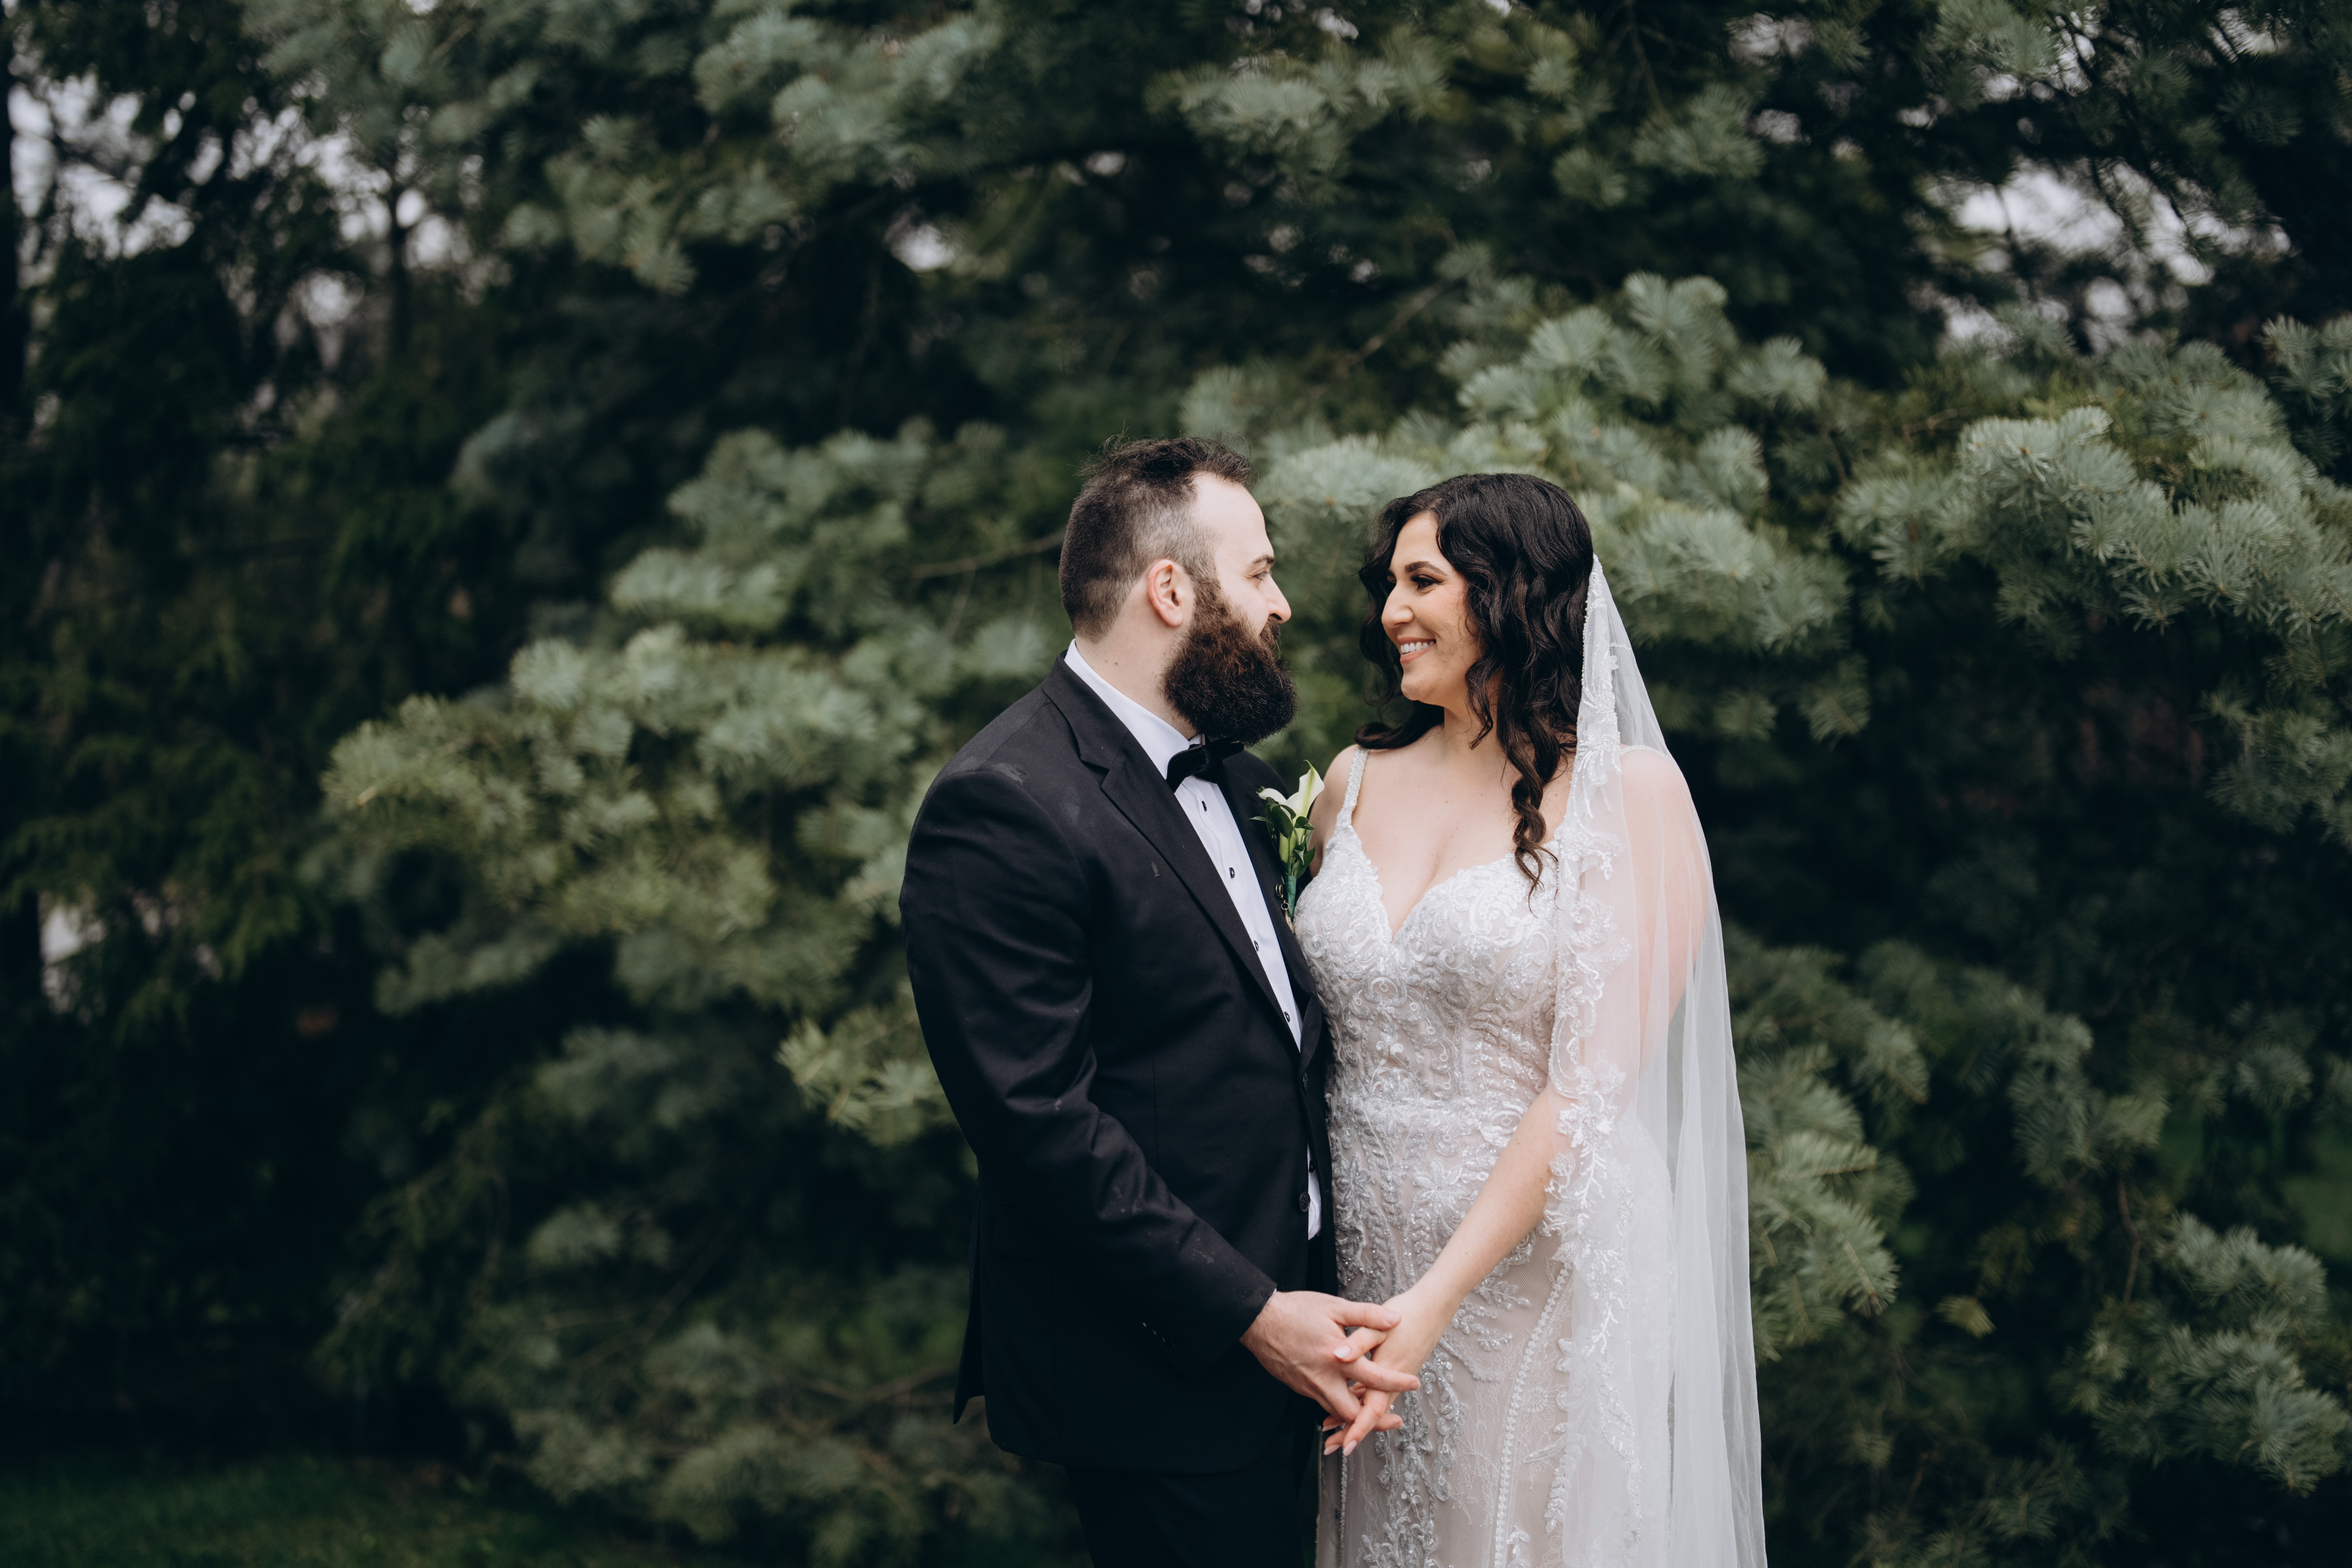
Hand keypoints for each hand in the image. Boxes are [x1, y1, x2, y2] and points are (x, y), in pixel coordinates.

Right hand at [1240, 1290, 1419, 1423]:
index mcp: (1336, 1358)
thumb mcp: (1335, 1307)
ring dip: (1356, 1415)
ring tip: (1374, 1412)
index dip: (1397, 1383)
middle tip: (1394, 1419)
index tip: (1415, 1383)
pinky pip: (1322, 1402)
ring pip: (1336, 1412)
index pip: (1374, 1378)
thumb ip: (1367, 1315)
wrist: (1259, 1321)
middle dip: (1375, 1421)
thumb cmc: (1297, 1310)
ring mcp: (1308, 1386)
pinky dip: (1337, 1405)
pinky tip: (1346, 1397)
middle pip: (1353, 1413)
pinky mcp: (1299, 1387)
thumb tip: (1395, 1319)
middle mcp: (1323, 1379)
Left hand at [1322, 1284, 1449, 1456]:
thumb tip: (1337, 1356)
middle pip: (1371, 1414)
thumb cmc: (1407, 1314)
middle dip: (1351, 1430)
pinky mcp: (1398, 1370)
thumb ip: (1357, 1343)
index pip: (1373, 1410)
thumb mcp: (1378, 1326)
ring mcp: (1398, 1377)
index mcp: (1389, 1372)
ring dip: (1355, 1416)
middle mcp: (1395, 1381)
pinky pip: (1379, 1392)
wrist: (1434, 1306)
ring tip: (1332, 1427)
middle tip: (1331, 1444)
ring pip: (1375, 1404)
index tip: (1345, 1446)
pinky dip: (1363, 1400)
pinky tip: (1351, 1397)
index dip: (1358, 1428)